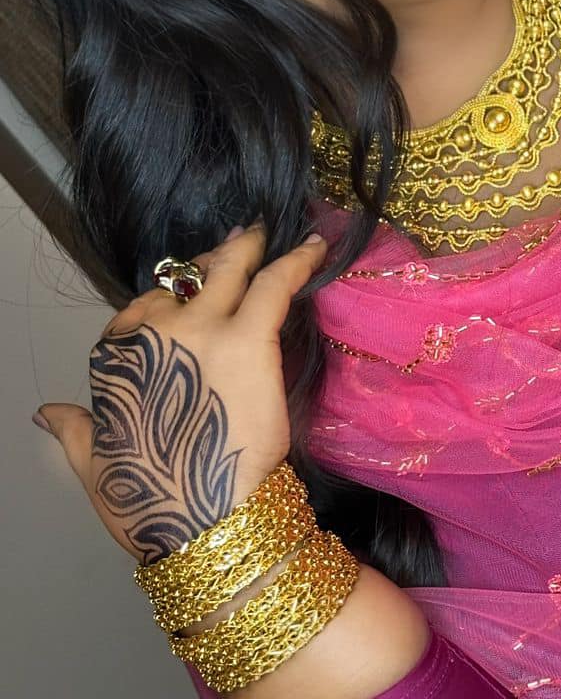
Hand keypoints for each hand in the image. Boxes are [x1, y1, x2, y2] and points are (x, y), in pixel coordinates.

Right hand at [34, 222, 326, 563]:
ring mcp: (203, 330)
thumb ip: (74, 430)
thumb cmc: (151, 504)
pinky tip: (314, 246)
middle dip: (208, 262)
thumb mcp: (93, 465)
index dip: (167, 304)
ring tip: (262, 235)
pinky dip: (297, 259)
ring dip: (246, 249)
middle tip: (234, 247)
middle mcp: (155, 334)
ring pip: (228, 270)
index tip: (184, 301)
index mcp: (116, 361)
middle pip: (184, 281)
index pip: (141, 312)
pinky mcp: (249, 337)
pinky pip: (275, 283)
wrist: (203, 522)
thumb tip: (48, 412)